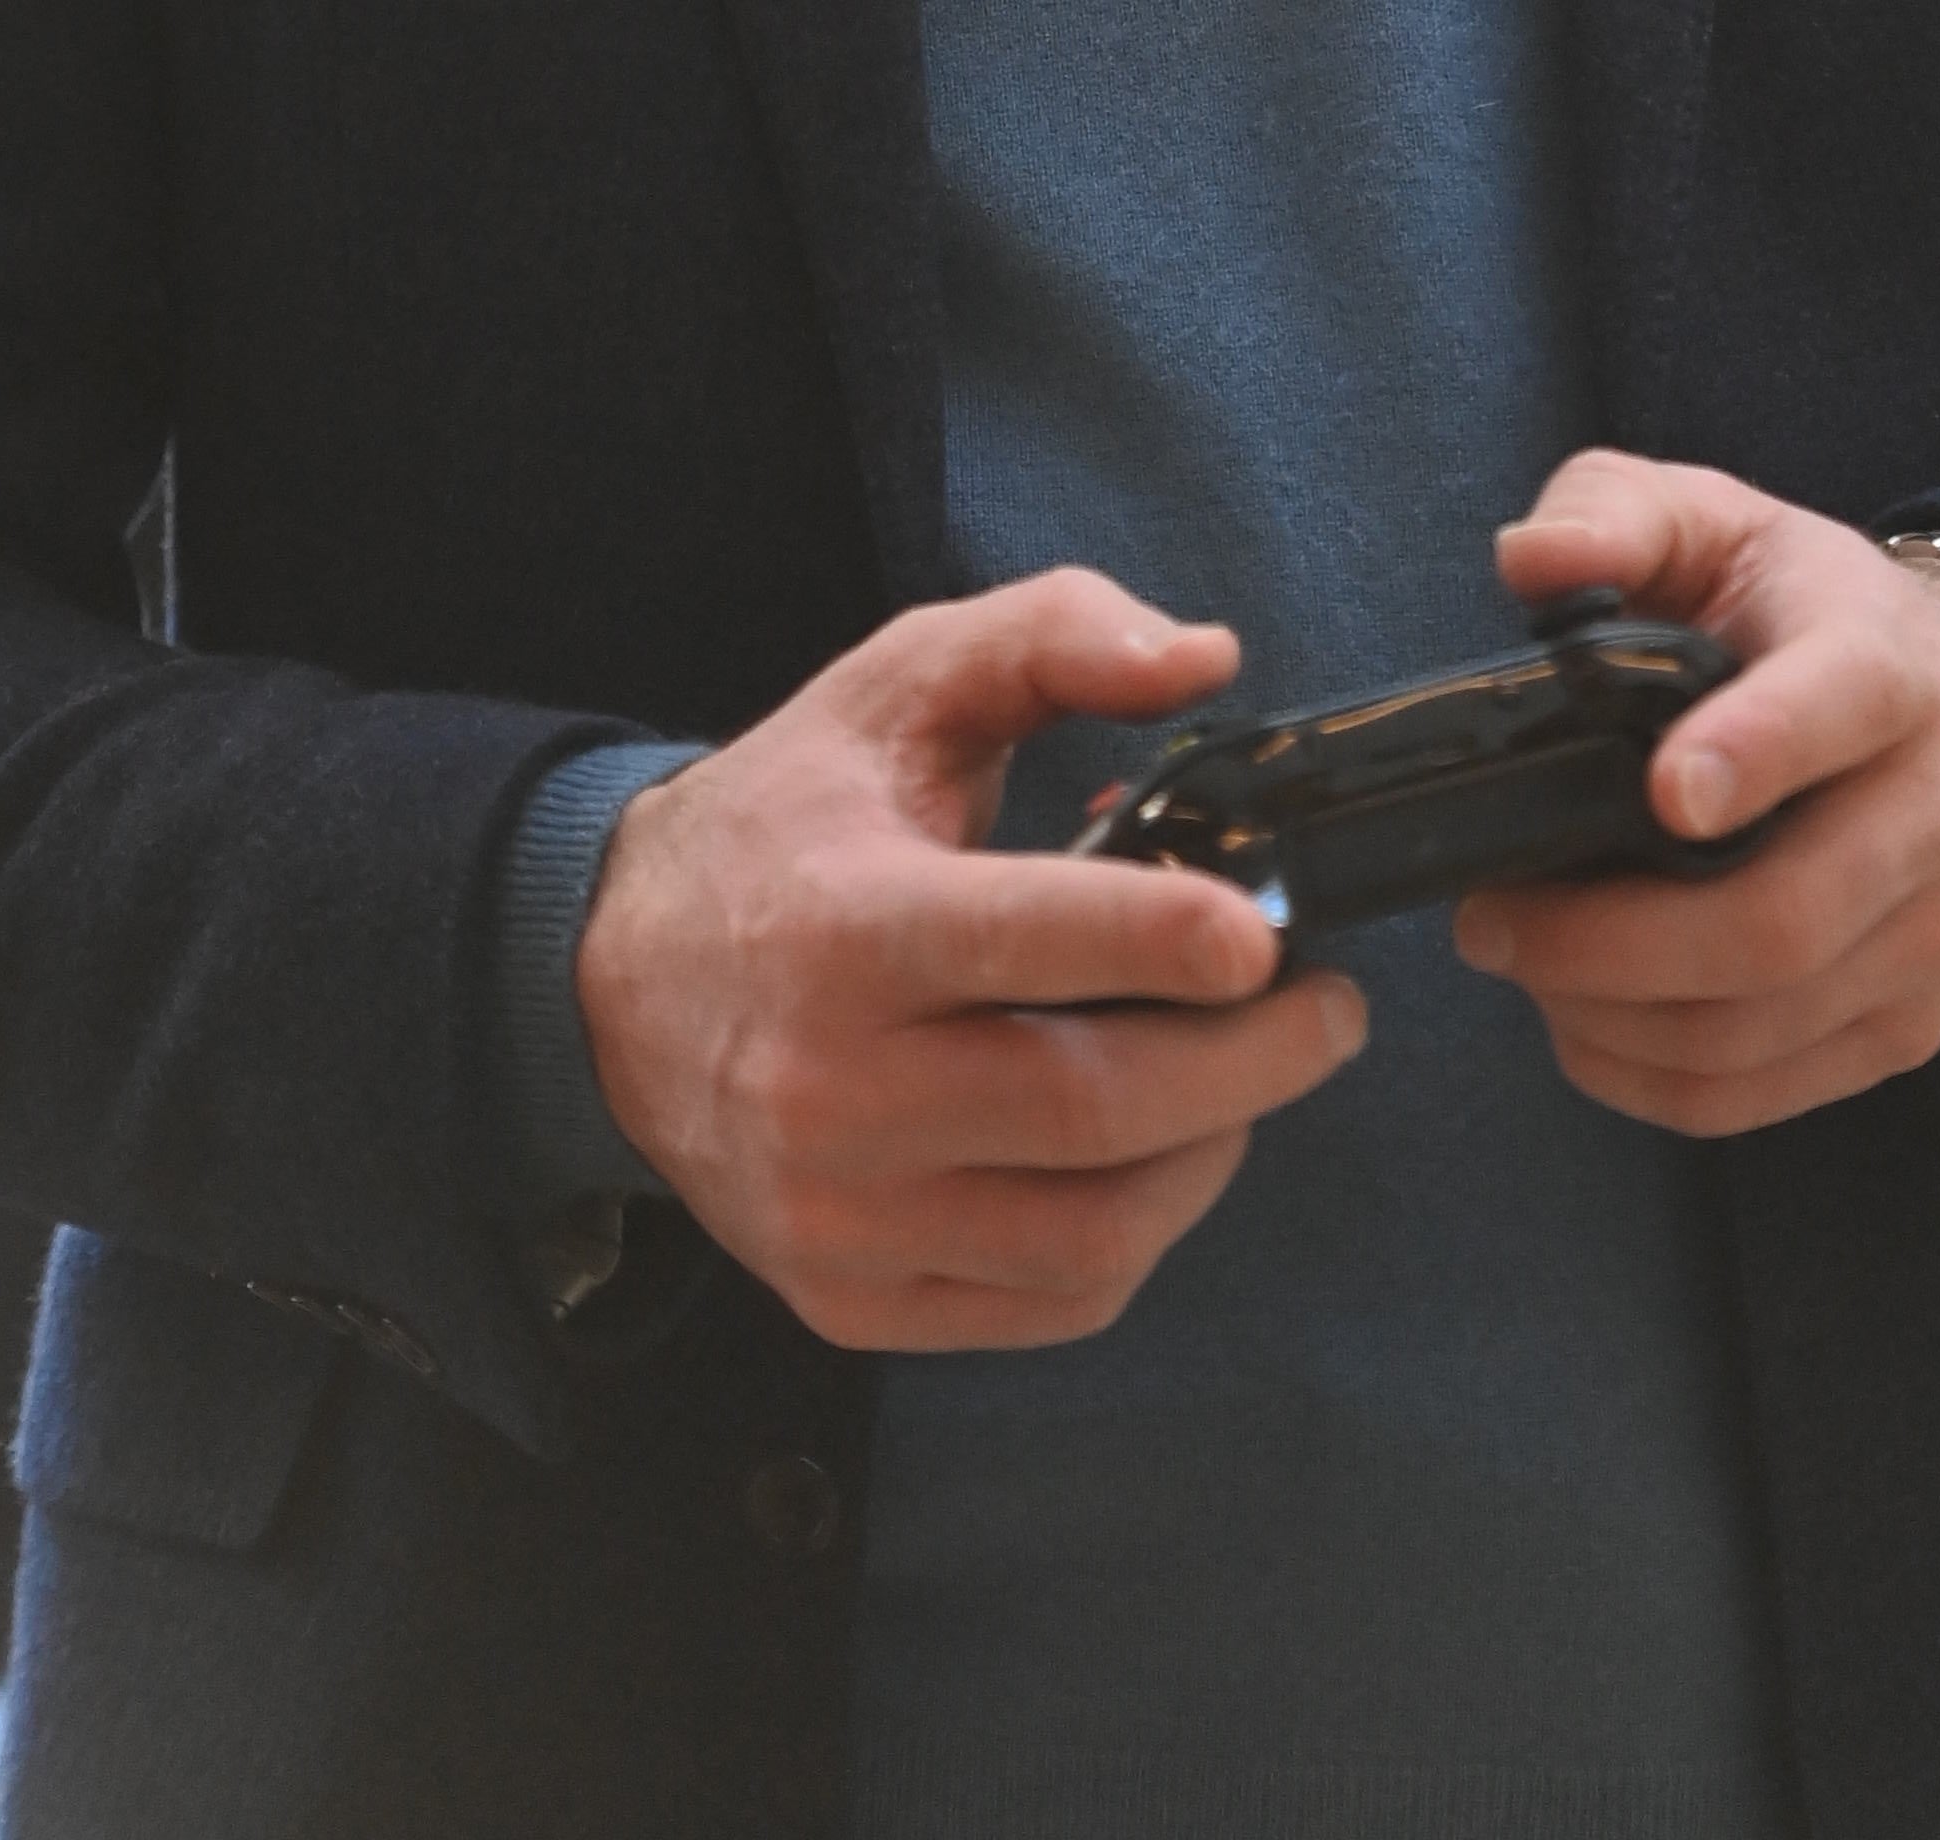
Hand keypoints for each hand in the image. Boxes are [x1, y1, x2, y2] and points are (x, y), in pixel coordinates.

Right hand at [578, 569, 1369, 1349]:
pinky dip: (1137, 1239)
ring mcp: (838, 1213)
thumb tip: (1205, 655)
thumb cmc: (789, 820)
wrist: (611, 979)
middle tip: (1328, 1010)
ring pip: (1087, 1232)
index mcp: (845, 924)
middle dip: (1249, 1064)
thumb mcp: (901, 683)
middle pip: (1088, 1108)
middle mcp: (832, 1087)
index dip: (1162, 939)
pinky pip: (1046, 1303)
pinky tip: (1159, 1156)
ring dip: (1212, 1156)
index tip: (1266, 934)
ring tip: (1249, 1078)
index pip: (1022, 944)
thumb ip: (1053, 635)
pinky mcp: (850, 1298)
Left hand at [1452, 450, 1939, 1134]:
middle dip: (1612, 940)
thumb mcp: (1716, 523)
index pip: (1840, 708)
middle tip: (1489, 917)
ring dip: (1611, 1017)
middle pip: (1782, 917)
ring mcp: (1937, 936)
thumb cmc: (1803, 614)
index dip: (1756, 753)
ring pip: (1761, 1023)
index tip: (1664, 791)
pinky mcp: (1909, 1027)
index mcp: (1889, 665)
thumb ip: (1615, 512)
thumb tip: (1529, 561)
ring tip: (1521, 963)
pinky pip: (1763, 1092)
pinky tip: (1582, 1023)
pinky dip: (1649, 1078)